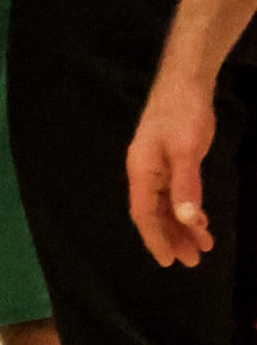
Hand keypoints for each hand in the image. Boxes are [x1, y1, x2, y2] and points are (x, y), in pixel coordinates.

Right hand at [132, 62, 221, 267]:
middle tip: (193, 261)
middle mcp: (146, 173)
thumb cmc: (182, 114)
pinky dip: (189, 210)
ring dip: (183, 226)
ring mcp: (159, 167)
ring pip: (168, 206)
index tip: (168, 261)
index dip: (155, 238)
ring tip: (202, 247)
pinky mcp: (173, 162)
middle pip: (155, 214)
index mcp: (141, 171)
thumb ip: (185, 186)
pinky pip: (178, 194)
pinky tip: (201, 221)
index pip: (144, 213)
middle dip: (172, 238)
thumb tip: (186, 220)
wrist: (187, 83)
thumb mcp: (185, 151)